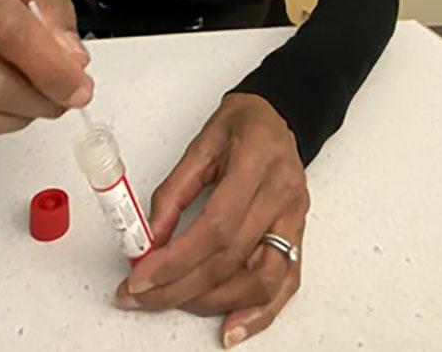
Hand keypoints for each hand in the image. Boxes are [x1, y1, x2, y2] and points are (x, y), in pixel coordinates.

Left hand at [114, 93, 308, 347]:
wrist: (279, 115)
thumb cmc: (242, 124)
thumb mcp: (201, 144)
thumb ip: (174, 190)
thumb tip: (150, 237)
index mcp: (257, 162)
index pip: (216, 226)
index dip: (176, 260)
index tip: (141, 277)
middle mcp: (283, 193)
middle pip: (232, 258)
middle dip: (182, 286)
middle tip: (144, 296)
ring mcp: (295, 217)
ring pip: (262, 279)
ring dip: (215, 302)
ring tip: (176, 304)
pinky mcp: (299, 234)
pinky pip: (285, 283)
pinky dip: (260, 312)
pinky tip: (232, 327)